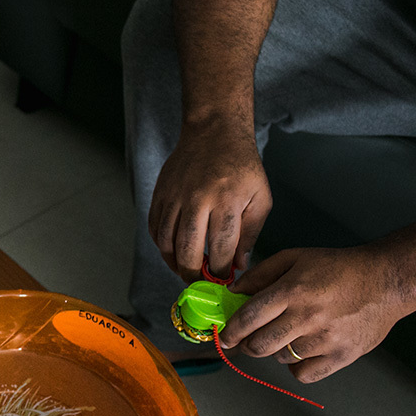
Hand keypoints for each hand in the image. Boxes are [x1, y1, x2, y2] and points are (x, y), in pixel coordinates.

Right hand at [148, 119, 270, 280]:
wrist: (214, 133)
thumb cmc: (242, 167)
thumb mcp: (260, 198)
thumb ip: (251, 234)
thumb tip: (239, 265)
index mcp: (226, 201)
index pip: (221, 249)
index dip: (222, 271)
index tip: (224, 279)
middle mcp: (197, 200)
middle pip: (188, 250)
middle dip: (194, 274)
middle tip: (200, 282)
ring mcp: (174, 197)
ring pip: (166, 242)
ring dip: (173, 263)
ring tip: (184, 270)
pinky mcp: (160, 194)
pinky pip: (155, 228)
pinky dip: (161, 245)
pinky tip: (173, 251)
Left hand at [219, 246, 413, 381]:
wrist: (386, 281)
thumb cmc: (339, 268)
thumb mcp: (294, 258)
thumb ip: (259, 274)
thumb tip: (233, 292)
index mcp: (292, 291)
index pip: (248, 318)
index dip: (229, 331)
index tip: (223, 337)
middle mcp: (307, 317)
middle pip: (259, 345)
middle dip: (246, 345)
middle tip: (247, 340)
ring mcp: (325, 339)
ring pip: (279, 358)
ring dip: (275, 350)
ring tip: (288, 333)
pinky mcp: (341, 356)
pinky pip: (303, 374)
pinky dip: (297, 366)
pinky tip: (302, 350)